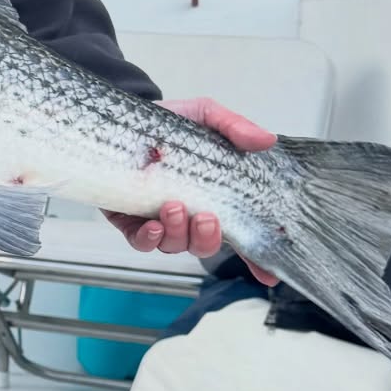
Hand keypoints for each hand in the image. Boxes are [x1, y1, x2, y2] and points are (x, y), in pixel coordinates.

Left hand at [104, 96, 278, 284]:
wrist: (120, 115)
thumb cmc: (168, 122)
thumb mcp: (204, 115)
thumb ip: (233, 127)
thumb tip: (266, 140)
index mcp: (212, 197)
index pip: (239, 234)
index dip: (256, 259)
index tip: (270, 274)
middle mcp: (187, 214)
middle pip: (204, 245)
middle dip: (208, 239)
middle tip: (205, 218)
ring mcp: (157, 218)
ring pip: (173, 245)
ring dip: (178, 233)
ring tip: (173, 207)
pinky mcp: (126, 219)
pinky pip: (140, 242)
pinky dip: (148, 239)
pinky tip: (152, 225)